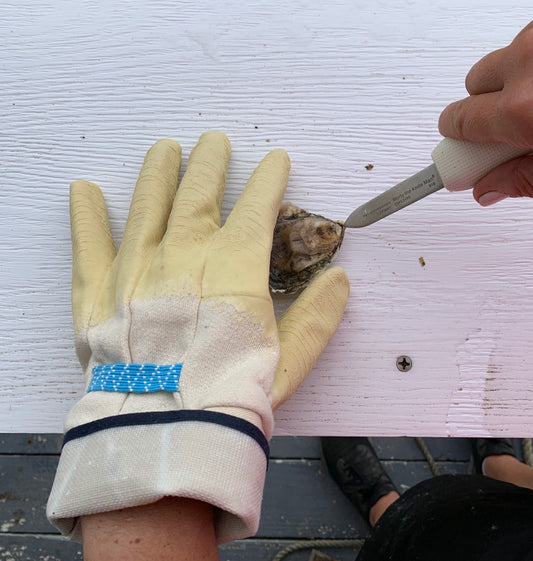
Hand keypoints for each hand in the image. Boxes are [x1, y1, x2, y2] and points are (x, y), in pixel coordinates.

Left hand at [48, 132, 348, 542]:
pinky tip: (83, 189)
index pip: (257, 207)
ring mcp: (136, 266)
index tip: (276, 160)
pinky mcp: (98, 290)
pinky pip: (90, 243)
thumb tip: (339, 278)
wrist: (166, 427)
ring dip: (158, 173)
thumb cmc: (229, 392)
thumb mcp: (287, 360)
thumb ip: (316, 317)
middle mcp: (184, 253)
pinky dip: (85, 215)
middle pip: (199, 193)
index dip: (270, 179)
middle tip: (214, 141)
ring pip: (149, 205)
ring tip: (165, 149)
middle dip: (210, 163)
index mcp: (233, 266)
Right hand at [438, 21, 532, 205]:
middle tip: (514, 131)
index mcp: (523, 106)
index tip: (457, 157)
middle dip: (486, 108)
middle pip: (475, 84)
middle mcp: (530, 60)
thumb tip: (489, 188)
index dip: (456, 142)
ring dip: (516, 80)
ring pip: (507, 57)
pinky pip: (532, 43)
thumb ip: (522, 178)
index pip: (457, 123)